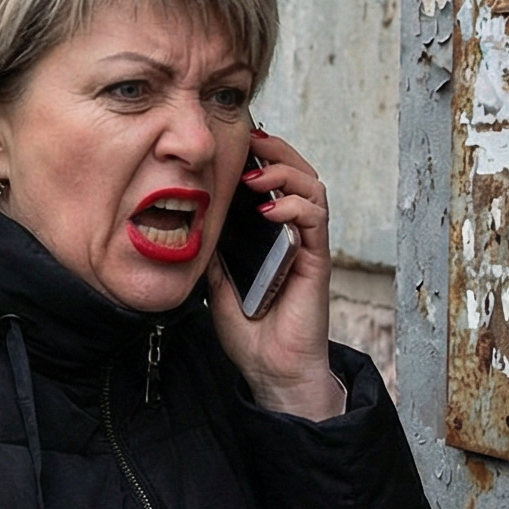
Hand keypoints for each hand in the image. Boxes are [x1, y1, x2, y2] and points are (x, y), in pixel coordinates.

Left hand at [205, 126, 340, 419]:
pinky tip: (269, 210)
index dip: (260, 156)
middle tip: (251, 142)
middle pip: (299, 173)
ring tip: (255, 176)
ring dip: (285, 173)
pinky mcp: (316, 261)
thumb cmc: (248, 327)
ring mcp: (307, 244)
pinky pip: (315, 221)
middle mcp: (292, 232)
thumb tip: (193, 217)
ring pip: (312, 188)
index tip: (235, 141)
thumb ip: (213, 248)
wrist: (270, 367)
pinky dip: (294, 207)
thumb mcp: (216, 279)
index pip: (273, 180)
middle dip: (277, 151)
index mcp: (270, 232)